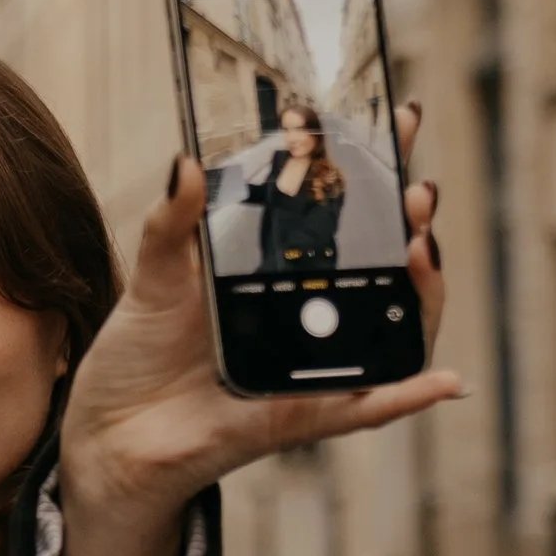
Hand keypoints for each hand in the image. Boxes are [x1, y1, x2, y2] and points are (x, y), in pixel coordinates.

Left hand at [52, 104, 456, 555]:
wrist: (109, 433)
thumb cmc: (140, 356)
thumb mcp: (153, 278)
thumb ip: (171, 223)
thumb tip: (185, 162)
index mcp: (280, 274)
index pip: (344, 214)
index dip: (378, 169)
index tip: (398, 121)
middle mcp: (309, 319)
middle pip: (386, 267)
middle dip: (411, 223)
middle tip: (416, 190)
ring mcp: (312, 368)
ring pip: (394, 334)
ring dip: (422, 294)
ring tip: (422, 249)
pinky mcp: (298, 418)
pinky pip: (363, 409)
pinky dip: (406, 396)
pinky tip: (446, 380)